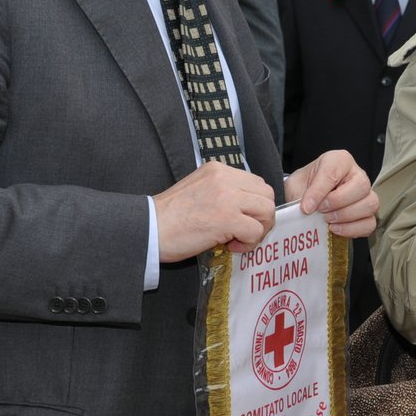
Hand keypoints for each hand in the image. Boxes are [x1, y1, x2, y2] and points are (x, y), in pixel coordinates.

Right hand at [152, 161, 275, 261]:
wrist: (148, 229)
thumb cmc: (170, 217)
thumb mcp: (199, 190)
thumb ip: (223, 191)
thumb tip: (247, 208)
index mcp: (218, 169)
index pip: (255, 183)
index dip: (254, 205)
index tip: (241, 220)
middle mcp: (225, 178)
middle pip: (266, 194)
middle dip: (261, 217)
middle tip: (244, 232)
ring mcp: (227, 197)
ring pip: (267, 211)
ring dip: (257, 230)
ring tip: (237, 239)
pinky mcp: (227, 218)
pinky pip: (256, 231)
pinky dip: (248, 243)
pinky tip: (229, 246)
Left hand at [285, 150, 378, 239]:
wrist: (306, 198)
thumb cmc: (304, 187)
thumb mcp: (296, 184)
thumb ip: (300, 193)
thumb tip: (308, 208)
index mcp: (339, 160)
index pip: (334, 172)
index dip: (319, 191)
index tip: (307, 207)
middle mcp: (357, 174)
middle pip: (362, 186)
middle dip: (338, 203)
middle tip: (320, 211)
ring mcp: (365, 195)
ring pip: (370, 204)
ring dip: (346, 217)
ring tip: (328, 220)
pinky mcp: (367, 214)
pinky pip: (370, 224)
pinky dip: (352, 230)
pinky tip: (336, 229)